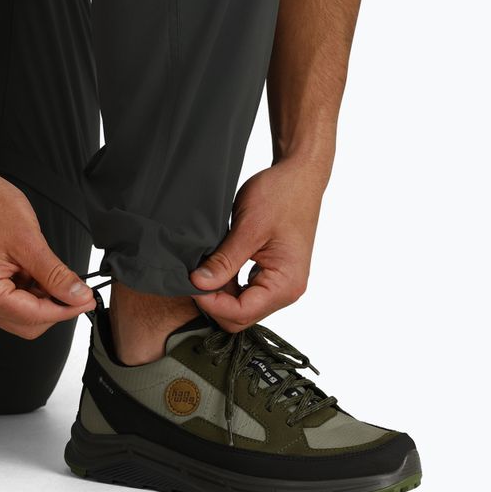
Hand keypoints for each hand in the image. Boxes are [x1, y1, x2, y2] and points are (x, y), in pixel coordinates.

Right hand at [0, 168, 95, 338]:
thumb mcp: (30, 242)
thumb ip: (56, 275)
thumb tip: (77, 296)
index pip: (35, 318)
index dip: (66, 309)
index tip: (87, 299)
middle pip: (27, 324)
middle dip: (54, 307)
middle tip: (75, 286)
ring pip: (20, 314)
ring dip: (41, 298)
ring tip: (45, 267)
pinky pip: (10, 300)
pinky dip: (28, 290)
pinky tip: (33, 268)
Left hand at [189, 157, 329, 331]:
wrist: (300, 175)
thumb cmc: (281, 195)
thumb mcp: (249, 227)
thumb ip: (225, 260)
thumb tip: (199, 284)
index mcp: (286, 283)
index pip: (241, 314)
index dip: (211, 303)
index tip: (190, 282)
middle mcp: (287, 290)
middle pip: (241, 316)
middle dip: (213, 301)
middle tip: (192, 275)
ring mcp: (281, 283)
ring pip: (242, 306)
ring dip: (219, 292)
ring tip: (203, 267)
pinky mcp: (273, 273)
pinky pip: (246, 291)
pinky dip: (228, 284)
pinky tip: (216, 265)